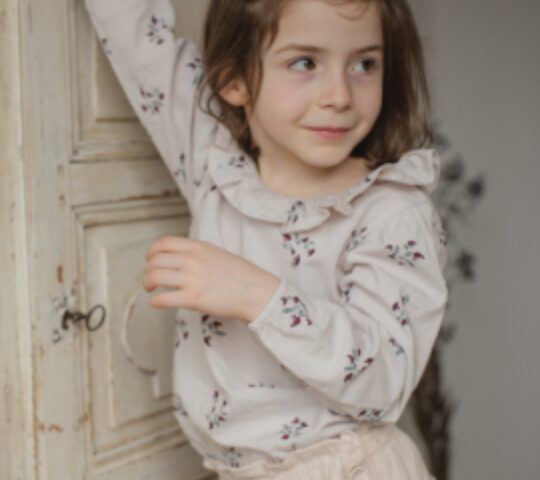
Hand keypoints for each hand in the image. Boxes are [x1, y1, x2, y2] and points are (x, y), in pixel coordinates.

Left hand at [144, 236, 280, 321]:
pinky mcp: (193, 299)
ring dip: (148, 283)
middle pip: (155, 260)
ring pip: (154, 277)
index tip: (150, 259)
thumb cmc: (241, 275)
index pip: (165, 243)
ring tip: (151, 289)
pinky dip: (155, 301)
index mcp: (198, 248)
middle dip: (147, 269)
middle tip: (150, 278)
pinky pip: (163, 299)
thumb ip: (198, 253)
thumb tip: (181, 258)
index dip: (152, 251)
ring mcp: (191, 279)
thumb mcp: (218, 253)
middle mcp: (192, 260)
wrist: (256, 291)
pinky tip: (158, 302)